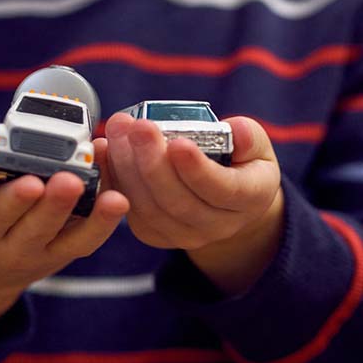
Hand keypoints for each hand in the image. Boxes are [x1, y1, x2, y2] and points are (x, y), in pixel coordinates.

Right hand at [0, 152, 127, 351]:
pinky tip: (119, 197)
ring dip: (93, 217)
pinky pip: (87, 242)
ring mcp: (42, 254)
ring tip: (112, 197)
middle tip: (70, 181)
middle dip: (55, 205)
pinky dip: (105, 222)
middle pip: (36, 229)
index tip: (30, 181)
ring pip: (70, 239)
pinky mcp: (64, 253)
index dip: (12, 200)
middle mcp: (10, 250)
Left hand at [105, 113, 283, 294]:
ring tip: (119, 131)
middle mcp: (217, 225)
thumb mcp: (255, 147)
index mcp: (249, 200)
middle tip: (139, 128)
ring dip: (128, 167)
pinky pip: (132, 210)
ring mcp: (184, 234)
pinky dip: (116, 179)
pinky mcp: (155, 234)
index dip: (198, 169)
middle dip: (154, 163)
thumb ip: (248, 137)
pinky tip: (108, 149)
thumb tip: (236, 130)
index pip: (222, 189)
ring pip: (150, 208)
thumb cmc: (239, 164)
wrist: (224, 199)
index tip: (178, 143)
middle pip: (179, 202)